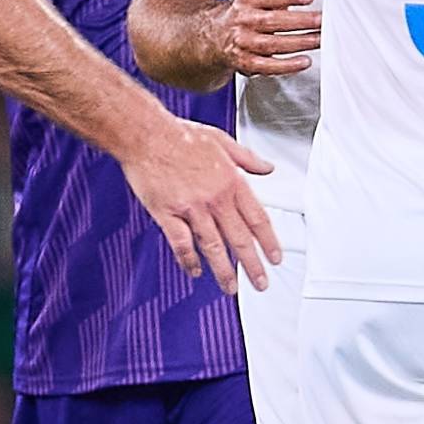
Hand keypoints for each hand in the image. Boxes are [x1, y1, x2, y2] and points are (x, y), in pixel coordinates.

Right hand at [119, 116, 280, 294]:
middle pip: (239, 238)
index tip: (276, 258)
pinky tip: (195, 272)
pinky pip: (181, 243)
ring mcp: (191, 208)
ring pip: (213, 246)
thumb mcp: (224, 141)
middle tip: (261, 283)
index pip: (258, 218)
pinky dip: (188, 260)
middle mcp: (216, 198)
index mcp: (232, 182)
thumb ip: (248, 159)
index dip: (269, 241)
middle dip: (252, 264)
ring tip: (231, 288)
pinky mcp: (167, 213)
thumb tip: (268, 168)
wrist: (147, 135)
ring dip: (223, 270)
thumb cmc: (183, 136)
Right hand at [213, 0, 320, 75]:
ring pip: (272, 44)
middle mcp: (243, 20)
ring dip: (299, 43)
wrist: (214, 36)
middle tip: (322, 20)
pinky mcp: (245, 62)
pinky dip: (286, 66)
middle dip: (300, 21)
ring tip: (320, 39)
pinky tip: (304, 61)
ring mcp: (243, 43)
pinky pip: (266, 66)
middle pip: (273, 20)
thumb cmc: (248, 12)